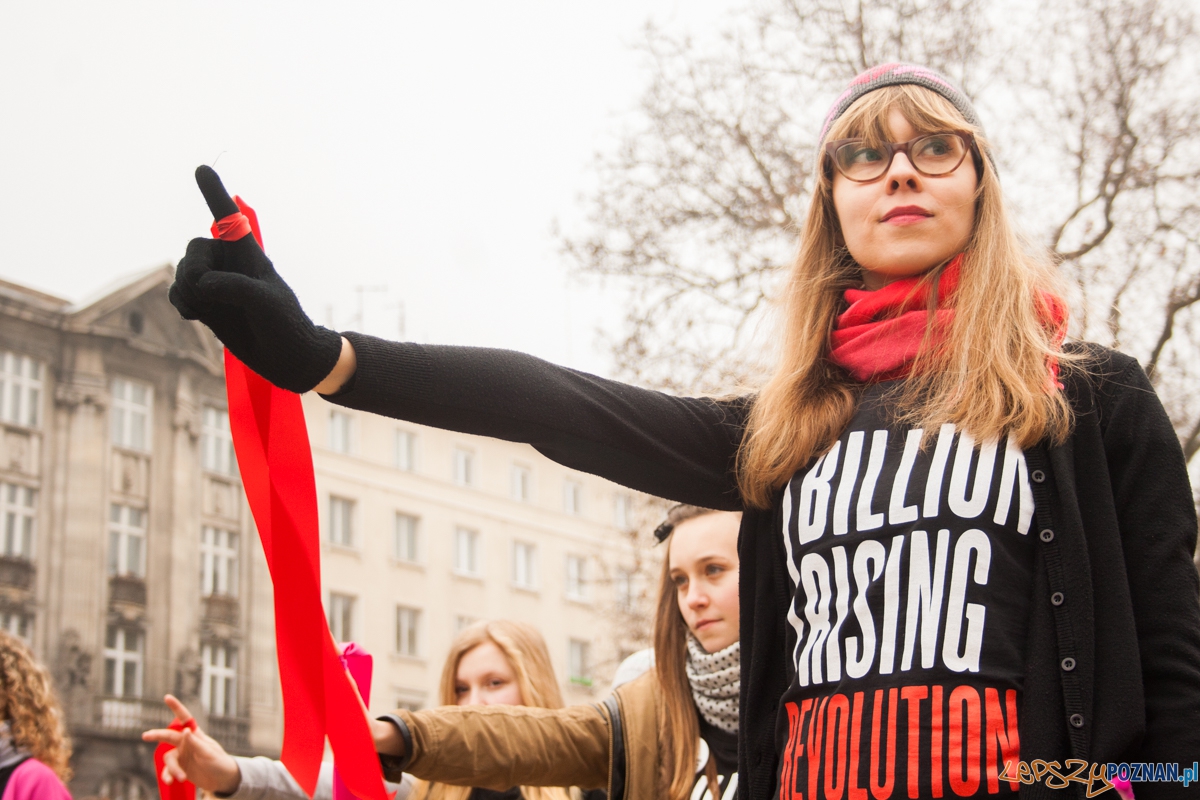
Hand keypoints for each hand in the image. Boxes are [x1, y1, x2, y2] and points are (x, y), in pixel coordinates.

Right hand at [142, 695, 241, 794]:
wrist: (221, 780)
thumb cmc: (219, 763)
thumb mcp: (209, 753)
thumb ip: (196, 743)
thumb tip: (185, 731)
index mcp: (195, 735)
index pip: (185, 719)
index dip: (176, 707)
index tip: (167, 697)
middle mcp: (186, 743)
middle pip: (169, 736)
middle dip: (157, 735)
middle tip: (145, 736)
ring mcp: (181, 756)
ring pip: (168, 758)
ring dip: (173, 769)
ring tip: (181, 778)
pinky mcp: (179, 768)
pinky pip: (168, 771)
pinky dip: (168, 776)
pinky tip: (171, 781)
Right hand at [168, 166, 343, 393]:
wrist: (287, 359)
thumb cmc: (285, 325)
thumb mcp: (264, 302)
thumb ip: (231, 286)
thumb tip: (200, 285)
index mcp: (248, 254)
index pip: (228, 218)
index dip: (215, 193)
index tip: (202, 168)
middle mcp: (229, 264)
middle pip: (192, 249)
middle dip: (193, 271)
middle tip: (211, 293)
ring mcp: (216, 283)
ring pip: (180, 272)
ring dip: (188, 291)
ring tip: (211, 310)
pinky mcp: (205, 304)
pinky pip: (177, 292)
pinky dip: (181, 303)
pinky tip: (197, 316)